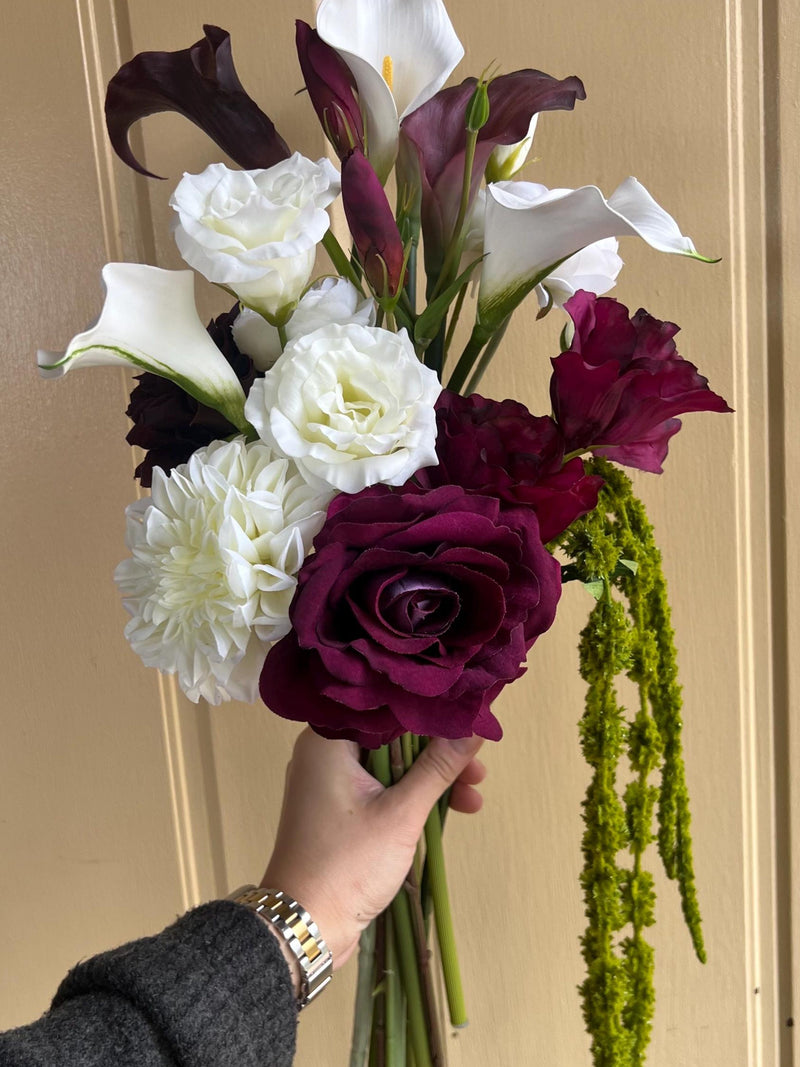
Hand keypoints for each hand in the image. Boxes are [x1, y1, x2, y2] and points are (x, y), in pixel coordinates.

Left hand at [261, 729, 485, 968]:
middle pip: (393, 737)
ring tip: (473, 794)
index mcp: (327, 740)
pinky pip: (382, 788)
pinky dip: (412, 796)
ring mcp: (330, 782)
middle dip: (438, 752)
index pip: (387, 708)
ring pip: (391, 764)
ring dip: (431, 778)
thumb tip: (473, 728)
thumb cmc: (346, 864)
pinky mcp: (340, 809)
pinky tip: (451, 808)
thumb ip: (438, 767)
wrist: (305, 925)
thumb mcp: (401, 814)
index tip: (469, 721)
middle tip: (477, 767)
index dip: (431, 714)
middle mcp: (324, 753)